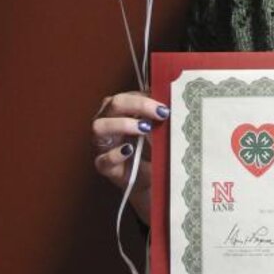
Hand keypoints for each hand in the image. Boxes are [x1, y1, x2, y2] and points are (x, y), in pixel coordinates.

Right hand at [91, 92, 167, 224]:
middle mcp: (106, 121)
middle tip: (160, 113)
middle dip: (138, 105)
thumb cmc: (151, 147)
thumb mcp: (157, 128)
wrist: (148, 178)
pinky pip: (103, 158)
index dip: (146, 99)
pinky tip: (130, 150)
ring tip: (144, 128)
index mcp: (118, 110)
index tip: (165, 106)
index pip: (126, 96)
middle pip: (114, 104)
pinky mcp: (103, 165)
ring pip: (100, 126)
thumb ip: (159, 114)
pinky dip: (116, 154)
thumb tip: (173, 99)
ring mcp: (102, 144)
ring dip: (123, 124)